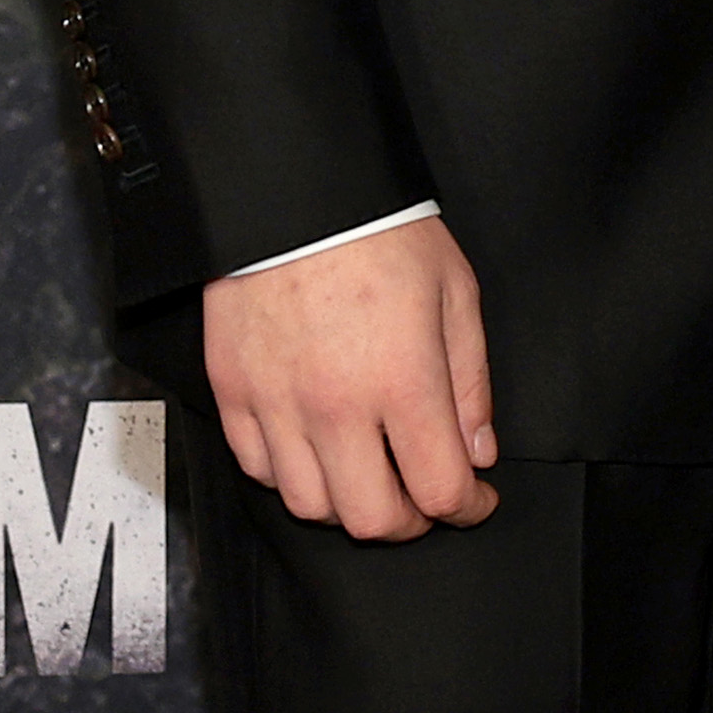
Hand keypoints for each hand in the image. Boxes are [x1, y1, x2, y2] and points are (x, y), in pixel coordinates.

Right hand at [200, 216, 500, 541]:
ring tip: (371, 477)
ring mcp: (278, 403)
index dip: (468, 508)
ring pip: (310, 506)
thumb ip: (470, 382)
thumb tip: (477, 450)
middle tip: (425, 499)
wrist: (293, 190)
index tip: (476, 500)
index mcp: (403, 379)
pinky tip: (318, 452)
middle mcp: (336, 404)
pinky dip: (292, 477)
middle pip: (373, 518)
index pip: (439, 488)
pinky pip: (259, 468)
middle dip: (411, 522)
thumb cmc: (379, 230)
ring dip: (348, 506)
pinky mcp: (234, 392)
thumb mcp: (455, 293)